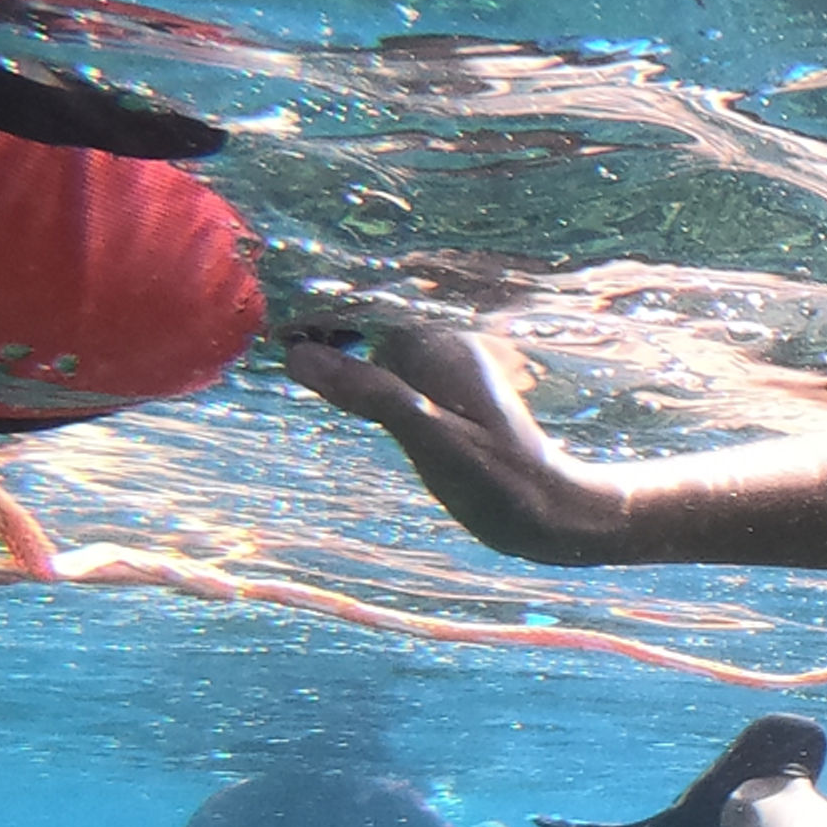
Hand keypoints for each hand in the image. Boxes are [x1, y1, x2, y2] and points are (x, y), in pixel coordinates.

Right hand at [284, 326, 625, 564]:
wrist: (555, 516)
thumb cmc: (501, 485)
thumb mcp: (431, 442)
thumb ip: (371, 394)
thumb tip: (299, 357)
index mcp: (443, 345)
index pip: (362, 310)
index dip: (314, 319)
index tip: (271, 336)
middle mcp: (449, 344)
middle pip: (370, 321)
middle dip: (325, 328)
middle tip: (276, 349)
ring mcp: (450, 367)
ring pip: (379, 343)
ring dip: (343, 348)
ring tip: (297, 359)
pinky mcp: (450, 392)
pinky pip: (394, 368)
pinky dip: (366, 371)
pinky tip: (343, 385)